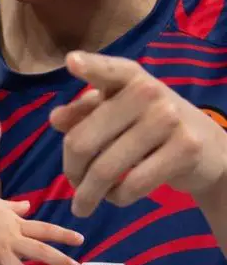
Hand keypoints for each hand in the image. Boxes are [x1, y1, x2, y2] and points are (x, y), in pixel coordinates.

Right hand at [0, 188, 83, 264]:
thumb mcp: (0, 203)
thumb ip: (15, 207)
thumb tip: (28, 205)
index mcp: (18, 225)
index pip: (45, 229)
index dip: (63, 234)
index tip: (80, 240)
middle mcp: (13, 239)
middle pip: (41, 251)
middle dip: (61, 261)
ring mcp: (0, 251)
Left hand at [51, 51, 226, 216]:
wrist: (208, 148)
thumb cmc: (148, 124)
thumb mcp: (117, 111)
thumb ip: (83, 112)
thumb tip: (55, 119)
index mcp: (128, 76)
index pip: (107, 70)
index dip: (89, 66)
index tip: (71, 62)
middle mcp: (148, 91)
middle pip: (84, 140)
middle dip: (71, 170)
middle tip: (70, 183)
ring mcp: (168, 119)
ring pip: (105, 169)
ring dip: (89, 192)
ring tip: (83, 202)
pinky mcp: (185, 149)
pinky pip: (133, 184)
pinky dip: (116, 197)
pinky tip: (114, 197)